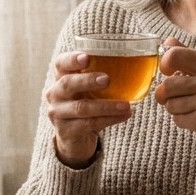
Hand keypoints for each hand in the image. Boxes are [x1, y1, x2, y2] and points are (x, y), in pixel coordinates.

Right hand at [45, 51, 132, 167]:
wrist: (74, 137)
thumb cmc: (86, 103)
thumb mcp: (89, 88)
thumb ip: (102, 75)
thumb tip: (140, 63)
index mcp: (60, 77)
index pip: (61, 64)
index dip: (72, 59)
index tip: (87, 57)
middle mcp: (55, 94)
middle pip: (67, 84)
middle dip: (87, 80)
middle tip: (107, 79)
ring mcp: (58, 114)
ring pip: (81, 107)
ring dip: (106, 106)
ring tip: (126, 105)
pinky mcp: (66, 131)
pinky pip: (88, 124)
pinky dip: (108, 119)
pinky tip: (123, 116)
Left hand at [154, 37, 195, 144]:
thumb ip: (190, 55)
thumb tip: (167, 41)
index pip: (174, 56)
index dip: (164, 65)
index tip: (168, 72)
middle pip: (167, 85)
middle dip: (166, 94)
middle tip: (177, 97)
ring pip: (170, 105)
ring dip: (176, 109)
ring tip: (193, 108)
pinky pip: (178, 120)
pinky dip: (184, 121)